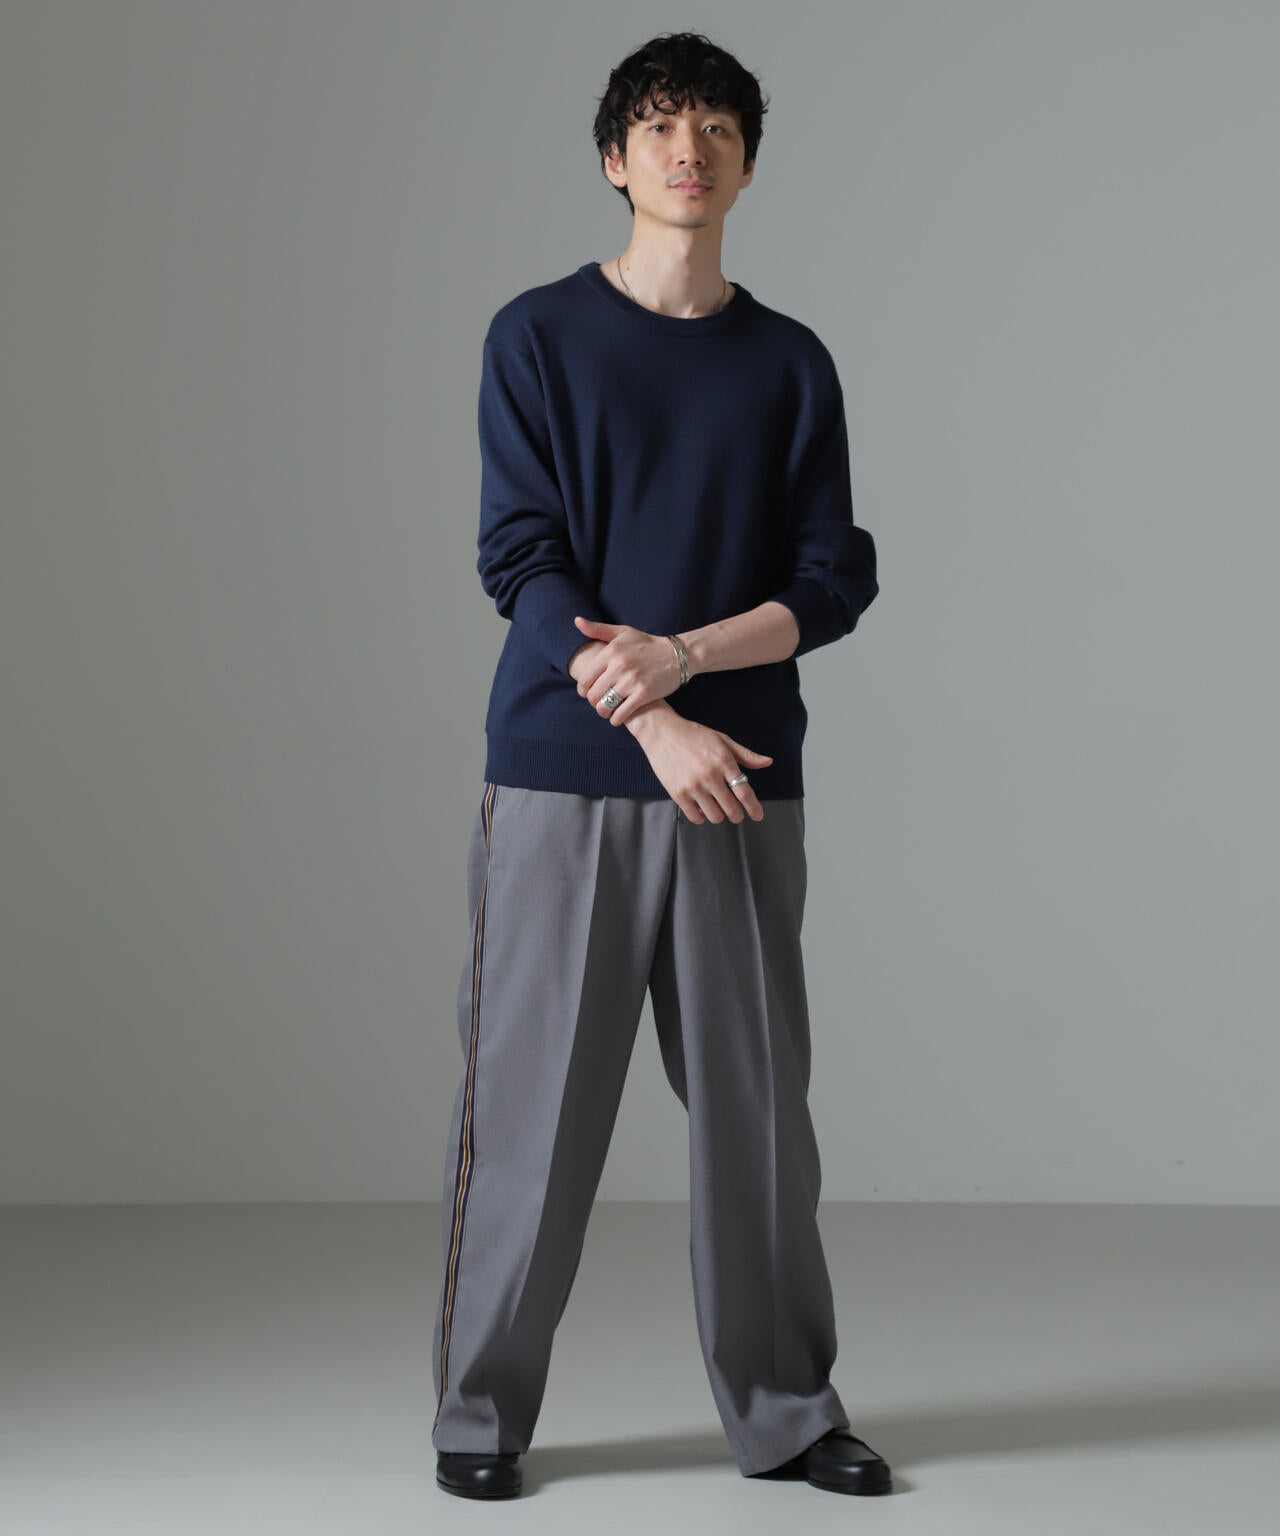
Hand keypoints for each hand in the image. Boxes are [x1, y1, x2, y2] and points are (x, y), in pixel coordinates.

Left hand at [571, 616, 684, 727]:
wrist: (678, 655)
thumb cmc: (647, 644)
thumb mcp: (623, 632)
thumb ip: (598, 629)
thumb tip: (576, 621)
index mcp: (611, 652)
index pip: (585, 679)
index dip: (583, 690)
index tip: (588, 693)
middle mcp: (619, 666)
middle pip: (593, 695)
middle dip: (593, 702)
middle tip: (599, 703)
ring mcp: (632, 681)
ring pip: (605, 706)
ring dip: (603, 712)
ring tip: (607, 710)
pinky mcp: (644, 693)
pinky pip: (621, 713)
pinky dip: (616, 719)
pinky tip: (617, 718)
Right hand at [630, 709, 771, 823]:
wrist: (662, 732)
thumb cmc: (693, 735)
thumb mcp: (722, 740)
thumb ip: (745, 754)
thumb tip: (767, 762)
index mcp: (724, 761)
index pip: (744, 792)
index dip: (754, 807)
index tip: (757, 815)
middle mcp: (710, 775)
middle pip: (731, 808)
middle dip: (737, 815)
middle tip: (737, 814)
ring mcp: (693, 786)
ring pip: (715, 816)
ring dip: (719, 815)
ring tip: (717, 807)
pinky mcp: (677, 793)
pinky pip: (695, 817)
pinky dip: (702, 817)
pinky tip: (702, 808)